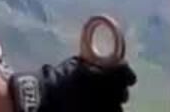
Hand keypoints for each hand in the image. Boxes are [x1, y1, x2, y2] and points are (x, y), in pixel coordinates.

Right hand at [6, 56, 136, 111]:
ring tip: (100, 103)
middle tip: (111, 91)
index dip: (126, 75)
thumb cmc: (57, 80)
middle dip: (117, 92)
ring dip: (112, 105)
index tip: (124, 76)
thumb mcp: (75, 65)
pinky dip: (104, 111)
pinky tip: (95, 108)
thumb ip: (92, 63)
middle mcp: (109, 95)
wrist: (43, 101)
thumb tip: (102, 62)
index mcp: (105, 76)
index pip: (126, 74)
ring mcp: (104, 110)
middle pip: (122, 94)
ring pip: (116, 109)